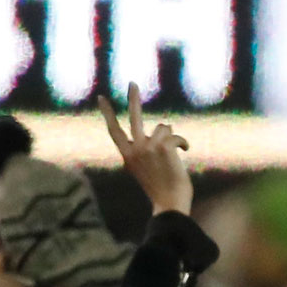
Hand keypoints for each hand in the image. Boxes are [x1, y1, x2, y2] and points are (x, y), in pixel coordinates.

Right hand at [98, 91, 191, 216]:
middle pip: (133, 118)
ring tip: (175, 156)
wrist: (170, 203)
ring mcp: (148, 147)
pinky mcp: (163, 146)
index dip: (108, 113)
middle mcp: (134, 150)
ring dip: (172, 138)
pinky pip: (176, 135)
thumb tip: (163, 128)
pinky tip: (183, 154)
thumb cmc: (162, 189)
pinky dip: (183, 144)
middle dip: (133, 98)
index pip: (114, 131)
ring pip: (163, 127)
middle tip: (133, 82)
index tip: (102, 98)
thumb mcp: (148, 168)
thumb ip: (148, 149)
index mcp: (127, 156)